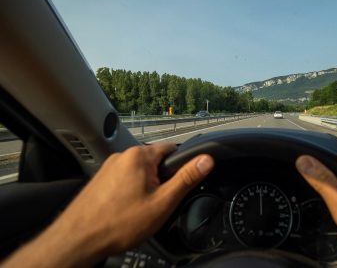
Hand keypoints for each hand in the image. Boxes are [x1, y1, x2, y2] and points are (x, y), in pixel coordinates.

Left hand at [1, 143, 213, 267]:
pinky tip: (127, 211)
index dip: (183, 165)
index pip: (173, 148)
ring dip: (146, 187)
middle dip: (162, 180)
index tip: (182, 182)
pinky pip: (124, 180)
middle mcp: (122, 156)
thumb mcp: (162, 202)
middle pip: (155, 161)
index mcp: (139, 156)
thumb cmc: (118, 223)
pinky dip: (131, 192)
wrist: (78, 240)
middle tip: (159, 203)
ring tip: (141, 210)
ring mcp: (108, 167)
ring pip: (139, 172)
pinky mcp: (100, 180)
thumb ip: (186, 178)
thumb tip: (207, 159)